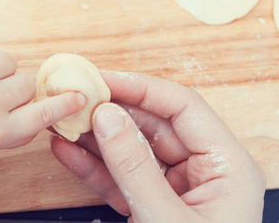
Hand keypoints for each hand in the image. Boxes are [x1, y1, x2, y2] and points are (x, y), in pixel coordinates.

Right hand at [51, 71, 265, 221]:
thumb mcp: (166, 220)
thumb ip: (135, 167)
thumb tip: (107, 117)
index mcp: (224, 164)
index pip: (180, 106)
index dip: (139, 88)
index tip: (102, 79)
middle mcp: (201, 168)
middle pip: (151, 124)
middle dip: (110, 112)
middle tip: (75, 99)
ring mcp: (173, 186)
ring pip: (129, 148)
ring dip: (95, 137)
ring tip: (62, 123)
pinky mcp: (149, 202)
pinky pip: (118, 175)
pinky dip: (92, 165)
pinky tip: (66, 152)